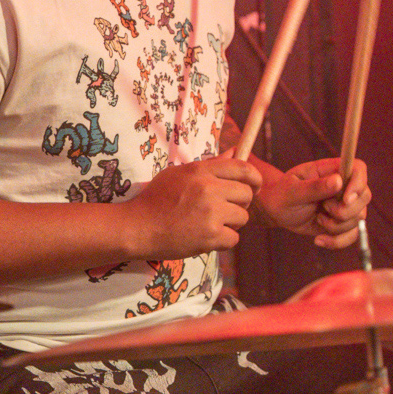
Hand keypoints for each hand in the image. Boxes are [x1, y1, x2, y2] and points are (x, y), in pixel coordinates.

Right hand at [125, 156, 261, 259]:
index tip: (255, 185)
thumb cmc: (156, 200)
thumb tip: (235, 153)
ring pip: (242, 217)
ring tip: (212, 224)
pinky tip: (207, 237)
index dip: (254, 178)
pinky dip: (223, 240)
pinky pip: (234, 238)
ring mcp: (211, 213)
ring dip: (231, 223)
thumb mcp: (179, 174)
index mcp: (201, 171)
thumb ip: (210, 165)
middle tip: (227, 209)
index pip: (243, 168)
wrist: (137, 227)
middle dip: (241, 203)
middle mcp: (209, 189)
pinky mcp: (210, 236)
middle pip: (247, 194)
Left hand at [254, 157, 369, 248]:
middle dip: (345, 211)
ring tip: (317, 220)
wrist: (277, 212)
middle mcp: (343, 186)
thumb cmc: (282, 195)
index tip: (345, 199)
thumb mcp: (293, 191)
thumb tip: (338, 181)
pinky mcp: (343, 222)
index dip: (358, 183)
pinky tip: (319, 240)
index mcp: (331, 170)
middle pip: (364, 196)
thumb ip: (314, 187)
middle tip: (324, 210)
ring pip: (359, 218)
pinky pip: (353, 235)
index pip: (358, 169)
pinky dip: (337, 241)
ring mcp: (345, 204)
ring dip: (336, 227)